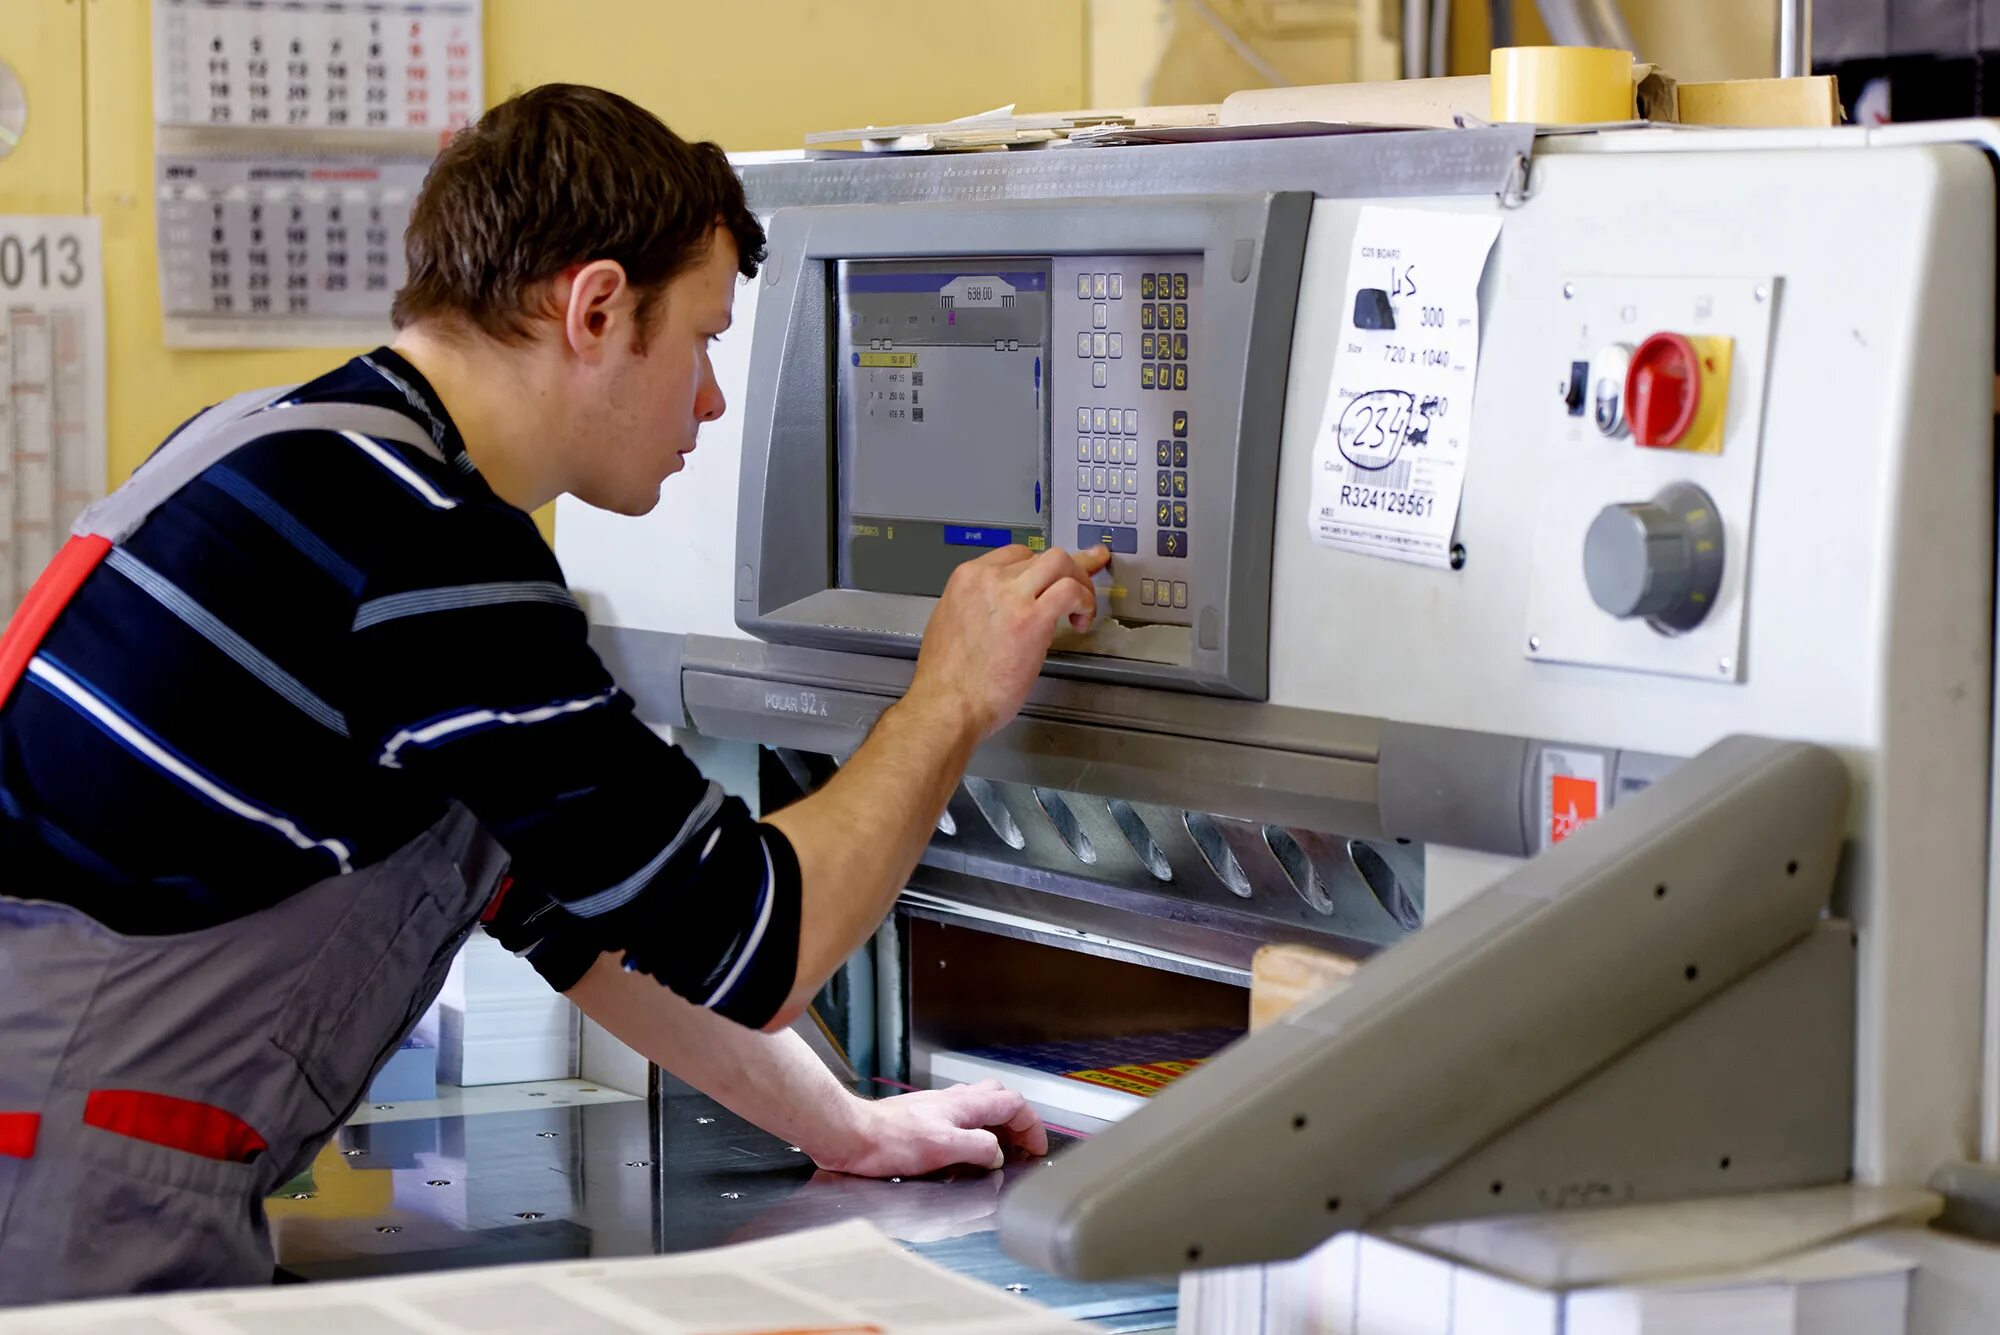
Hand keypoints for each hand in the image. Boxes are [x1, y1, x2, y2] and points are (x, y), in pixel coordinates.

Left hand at [810, 1080, 1049, 1177]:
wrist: (852, 1135)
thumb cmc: (891, 1141)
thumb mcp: (944, 1148)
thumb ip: (978, 1148)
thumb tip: (999, 1154)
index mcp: (964, 1105)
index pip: (1013, 1103)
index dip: (1032, 1125)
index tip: (1037, 1148)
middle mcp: (953, 1100)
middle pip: (998, 1097)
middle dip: (1016, 1120)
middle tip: (1021, 1146)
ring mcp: (937, 1106)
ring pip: (979, 1105)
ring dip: (995, 1124)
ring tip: (998, 1150)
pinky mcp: (922, 1117)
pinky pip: (960, 1117)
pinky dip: (974, 1130)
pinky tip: (964, 1150)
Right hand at [908, 544, 1111, 738]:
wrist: (947, 704)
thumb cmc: (946, 679)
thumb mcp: (949, 624)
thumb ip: (976, 607)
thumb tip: (998, 610)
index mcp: (966, 579)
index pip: (1014, 554)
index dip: (1039, 568)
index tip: (1051, 578)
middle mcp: (988, 580)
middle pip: (1041, 555)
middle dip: (1066, 571)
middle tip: (1079, 590)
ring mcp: (1011, 596)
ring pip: (1060, 562)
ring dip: (1079, 582)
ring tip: (1082, 608)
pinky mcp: (1032, 619)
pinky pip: (1071, 591)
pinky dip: (1085, 602)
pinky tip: (1081, 621)